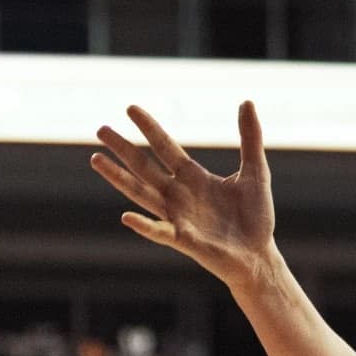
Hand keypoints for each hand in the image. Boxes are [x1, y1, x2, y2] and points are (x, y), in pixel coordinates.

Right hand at [91, 101, 276, 290]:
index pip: (165, 147)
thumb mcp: (256, 172)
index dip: (149, 128)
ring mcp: (178, 217)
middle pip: (144, 167)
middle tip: (101, 129)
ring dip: (118, 178)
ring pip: (141, 193)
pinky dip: (144, 226)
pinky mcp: (184, 240)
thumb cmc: (256, 217)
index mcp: (193, 177)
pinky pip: (160, 232)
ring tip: (96, 160)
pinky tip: (127, 217)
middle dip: (124, 148)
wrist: (259, 254)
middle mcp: (179, 194)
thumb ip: (250, 139)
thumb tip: (247, 101)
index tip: (130, 108)